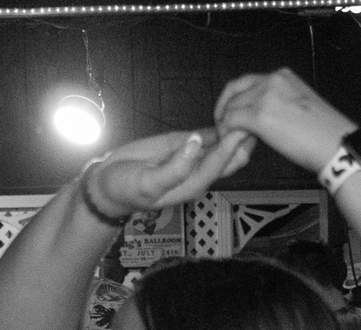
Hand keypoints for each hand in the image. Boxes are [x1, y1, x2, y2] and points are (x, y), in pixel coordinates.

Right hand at [81, 127, 253, 221]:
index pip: (218, 165)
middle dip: (242, 139)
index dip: (231, 147)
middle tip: (253, 116)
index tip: (243, 127)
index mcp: (192, 185)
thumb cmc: (125, 189)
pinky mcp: (183, 145)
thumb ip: (172, 168)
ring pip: (221, 144)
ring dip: (234, 130)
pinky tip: (230, 111)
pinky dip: (218, 125)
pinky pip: (206, 135)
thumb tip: (194, 144)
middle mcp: (197, 172)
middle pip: (229, 157)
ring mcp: (192, 157)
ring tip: (250, 109)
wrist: (107, 184)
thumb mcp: (146, 183)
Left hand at [214, 69, 358, 174]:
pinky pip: (231, 121)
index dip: (236, 98)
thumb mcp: (299, 106)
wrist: (335, 145)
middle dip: (225, 109)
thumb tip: (259, 117)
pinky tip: (233, 143)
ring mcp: (264, 96)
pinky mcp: (259, 115)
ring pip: (230, 106)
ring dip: (226, 123)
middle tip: (223, 127)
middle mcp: (272, 79)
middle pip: (234, 90)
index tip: (233, 113)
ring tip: (229, 139)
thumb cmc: (324, 134)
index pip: (248, 81)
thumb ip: (278, 104)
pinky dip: (227, 132)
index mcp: (283, 76)